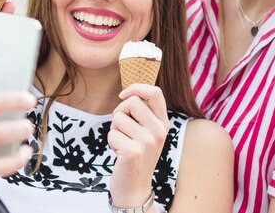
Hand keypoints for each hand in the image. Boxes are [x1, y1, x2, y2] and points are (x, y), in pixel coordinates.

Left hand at [107, 84, 168, 207]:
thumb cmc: (136, 154)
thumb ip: (143, 113)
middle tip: (122, 129)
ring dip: (114, 130)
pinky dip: (111, 142)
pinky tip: (120, 154)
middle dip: (119, 112)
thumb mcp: (147, 132)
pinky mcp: (134, 152)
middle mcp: (159, 131)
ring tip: (122, 143)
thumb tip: (128, 93)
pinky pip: (112, 134)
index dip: (136, 88)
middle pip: (132, 102)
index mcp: (163, 123)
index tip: (123, 94)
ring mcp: (148, 142)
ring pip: (118, 118)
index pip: (155, 92)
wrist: (134, 187)